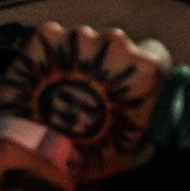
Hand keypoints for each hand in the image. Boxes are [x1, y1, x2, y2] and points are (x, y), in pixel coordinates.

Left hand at [0, 21, 168, 186]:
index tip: (124, 83)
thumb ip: (147, 123)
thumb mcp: (134, 148)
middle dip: (102, 66)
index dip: (136, 70)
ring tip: (58, 91)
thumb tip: (146, 121)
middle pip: (114, 47)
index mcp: (145, 69)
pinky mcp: (48, 35)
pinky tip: (42, 80)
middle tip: (86, 95)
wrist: (36, 152)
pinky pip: (51, 39)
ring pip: (81, 42)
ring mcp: (81, 36)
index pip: (153, 53)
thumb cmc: (88, 155)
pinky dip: (46, 56)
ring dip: (73, 59)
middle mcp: (116, 43)